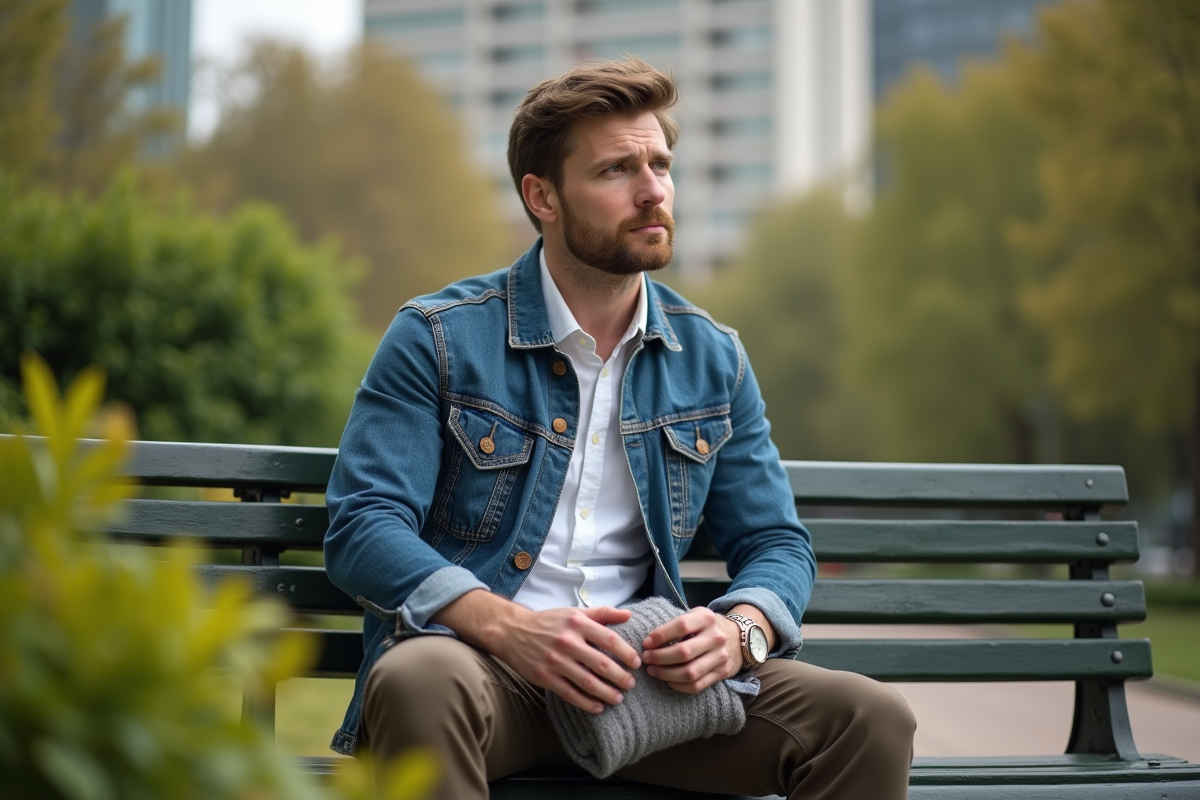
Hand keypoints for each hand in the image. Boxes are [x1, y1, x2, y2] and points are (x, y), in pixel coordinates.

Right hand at [492, 605, 641, 714]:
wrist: (513, 631)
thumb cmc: (548, 622)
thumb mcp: (574, 612)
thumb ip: (602, 614)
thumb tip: (629, 615)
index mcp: (578, 623)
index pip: (610, 640)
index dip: (627, 653)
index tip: (637, 663)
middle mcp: (568, 642)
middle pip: (601, 664)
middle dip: (620, 677)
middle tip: (631, 685)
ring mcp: (556, 660)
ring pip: (587, 682)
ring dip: (606, 693)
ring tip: (618, 698)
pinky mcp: (545, 677)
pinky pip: (570, 693)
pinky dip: (586, 703)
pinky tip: (598, 707)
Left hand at [640, 607, 742, 693]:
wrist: (739, 638)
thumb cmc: (708, 627)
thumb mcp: (696, 616)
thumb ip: (677, 624)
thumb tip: (649, 641)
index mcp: (706, 618)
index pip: (681, 626)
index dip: (660, 635)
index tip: (646, 643)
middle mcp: (716, 637)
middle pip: (683, 652)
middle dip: (659, 658)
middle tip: (646, 659)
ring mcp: (721, 657)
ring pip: (689, 673)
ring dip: (666, 674)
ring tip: (653, 671)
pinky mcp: (722, 673)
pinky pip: (696, 685)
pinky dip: (678, 685)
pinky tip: (667, 680)